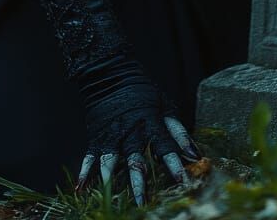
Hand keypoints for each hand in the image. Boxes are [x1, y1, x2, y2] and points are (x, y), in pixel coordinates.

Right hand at [74, 78, 200, 205]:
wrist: (110, 74)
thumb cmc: (143, 92)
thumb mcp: (164, 106)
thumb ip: (178, 132)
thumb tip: (195, 156)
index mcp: (150, 122)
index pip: (165, 146)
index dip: (174, 164)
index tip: (182, 182)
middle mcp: (131, 131)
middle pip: (135, 157)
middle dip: (139, 181)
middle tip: (143, 202)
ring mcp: (112, 134)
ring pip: (110, 159)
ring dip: (110, 177)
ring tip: (110, 194)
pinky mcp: (97, 137)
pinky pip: (90, 157)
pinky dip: (85, 172)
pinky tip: (81, 189)